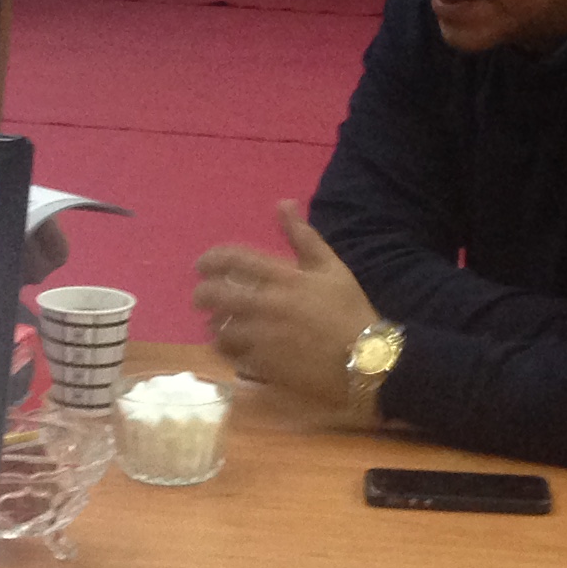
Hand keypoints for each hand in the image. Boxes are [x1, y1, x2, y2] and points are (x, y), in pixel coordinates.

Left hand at [192, 201, 380, 413]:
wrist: (365, 359)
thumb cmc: (349, 310)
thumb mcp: (331, 267)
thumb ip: (303, 236)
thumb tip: (283, 203)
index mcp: (283, 278)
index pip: (233, 260)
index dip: (210, 259)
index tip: (202, 265)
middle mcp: (267, 305)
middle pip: (216, 295)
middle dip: (202, 294)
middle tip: (201, 298)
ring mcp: (263, 337)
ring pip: (219, 327)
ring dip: (215, 323)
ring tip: (219, 323)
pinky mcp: (264, 365)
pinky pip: (231, 354)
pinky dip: (227, 349)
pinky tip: (233, 347)